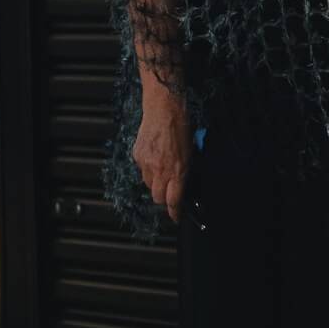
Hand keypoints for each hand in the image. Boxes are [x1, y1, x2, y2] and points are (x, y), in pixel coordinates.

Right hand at [133, 93, 196, 224]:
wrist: (164, 109)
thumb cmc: (182, 128)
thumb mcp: (191, 153)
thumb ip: (185, 171)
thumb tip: (183, 185)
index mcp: (178, 170)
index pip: (174, 200)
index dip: (175, 212)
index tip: (176, 217)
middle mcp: (160, 169)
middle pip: (158, 197)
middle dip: (165, 198)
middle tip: (170, 193)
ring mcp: (146, 163)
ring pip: (149, 185)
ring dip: (156, 183)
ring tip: (164, 170)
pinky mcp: (137, 156)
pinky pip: (142, 171)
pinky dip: (148, 169)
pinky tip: (155, 158)